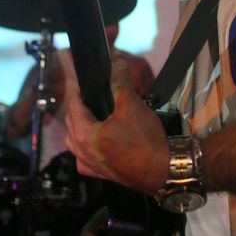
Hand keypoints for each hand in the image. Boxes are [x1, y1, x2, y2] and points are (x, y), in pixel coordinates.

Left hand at [65, 57, 168, 195]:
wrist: (163, 170)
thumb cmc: (144, 139)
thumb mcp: (132, 104)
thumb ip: (120, 81)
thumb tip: (117, 61)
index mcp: (83, 135)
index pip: (74, 105)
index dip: (79, 89)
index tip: (85, 79)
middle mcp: (80, 152)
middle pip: (72, 123)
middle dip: (80, 106)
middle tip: (93, 94)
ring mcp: (89, 166)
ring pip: (75, 140)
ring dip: (80, 126)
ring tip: (95, 114)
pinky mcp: (100, 174)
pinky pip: (84, 156)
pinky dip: (87, 145)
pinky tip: (98, 139)